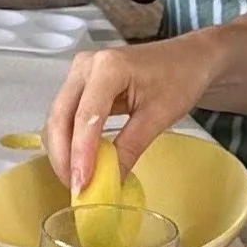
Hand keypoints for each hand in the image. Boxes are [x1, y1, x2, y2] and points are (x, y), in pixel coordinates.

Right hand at [44, 31, 219, 191]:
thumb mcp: (158, 116)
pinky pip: (66, 115)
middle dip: (63, 156)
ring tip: (77, 180)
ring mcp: (79, 73)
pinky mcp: (81, 83)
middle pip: (60, 117)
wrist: (189, 58)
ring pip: (58, 117)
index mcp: (107, 67)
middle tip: (75, 189)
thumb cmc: (180, 79)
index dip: (80, 154)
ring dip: (62, 151)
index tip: (81, 185)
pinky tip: (79, 161)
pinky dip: (69, 140)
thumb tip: (110, 183)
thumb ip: (130, 148)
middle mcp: (85, 66)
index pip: (85, 117)